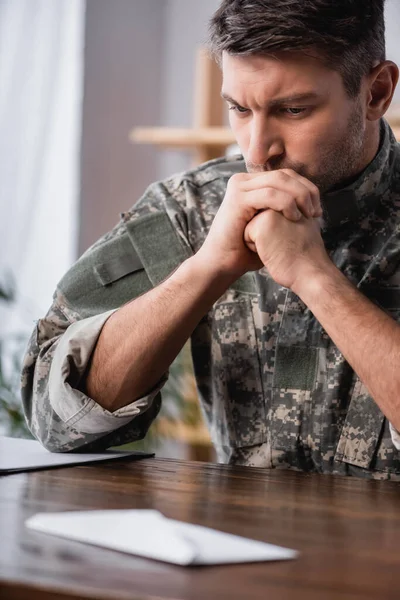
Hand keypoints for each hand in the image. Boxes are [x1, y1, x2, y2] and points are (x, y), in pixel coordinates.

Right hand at [197, 169, 322, 280]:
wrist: (222, 264)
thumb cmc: (247, 250)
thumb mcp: (270, 225)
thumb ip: (284, 211)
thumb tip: (309, 205)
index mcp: (250, 183)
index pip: (285, 175)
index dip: (306, 188)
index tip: (317, 210)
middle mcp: (242, 180)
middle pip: (284, 175)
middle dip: (306, 191)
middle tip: (317, 212)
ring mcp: (238, 187)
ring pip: (279, 181)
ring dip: (300, 196)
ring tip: (309, 215)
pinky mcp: (237, 199)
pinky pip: (270, 195)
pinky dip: (287, 204)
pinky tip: (295, 217)